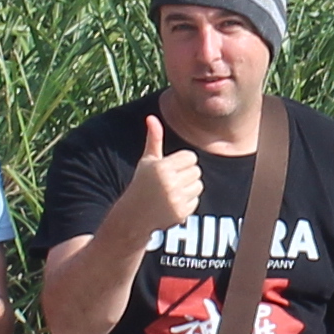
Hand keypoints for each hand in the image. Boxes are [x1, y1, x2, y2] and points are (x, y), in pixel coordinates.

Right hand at [115, 106, 203, 237]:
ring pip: (199, 185)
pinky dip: (187, 201)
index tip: (170, 168)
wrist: (134, 216)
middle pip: (196, 170)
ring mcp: (176, 199)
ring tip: (173, 191)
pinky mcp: (181, 213)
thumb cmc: (141, 184)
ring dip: (189, 187)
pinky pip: (196, 200)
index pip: (190, 157)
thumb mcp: (147, 161)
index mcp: (161, 167)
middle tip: (171, 181)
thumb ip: (154, 139)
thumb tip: (151, 117)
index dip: (182, 162)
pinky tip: (173, 203)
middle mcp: (169, 183)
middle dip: (186, 174)